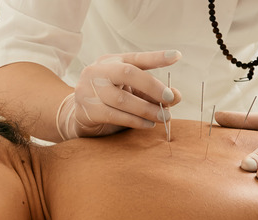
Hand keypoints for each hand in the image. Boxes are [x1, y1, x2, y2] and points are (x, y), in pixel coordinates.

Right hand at [56, 50, 182, 139]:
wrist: (80, 116)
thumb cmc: (111, 101)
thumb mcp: (132, 92)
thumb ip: (153, 92)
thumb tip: (177, 96)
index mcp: (111, 61)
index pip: (136, 58)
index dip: (157, 57)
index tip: (177, 56)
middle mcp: (98, 71)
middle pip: (127, 72)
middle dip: (152, 86)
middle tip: (170, 99)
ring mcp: (89, 89)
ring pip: (122, 99)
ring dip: (147, 109)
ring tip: (163, 117)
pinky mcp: (87, 110)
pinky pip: (114, 116)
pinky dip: (135, 121)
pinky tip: (148, 125)